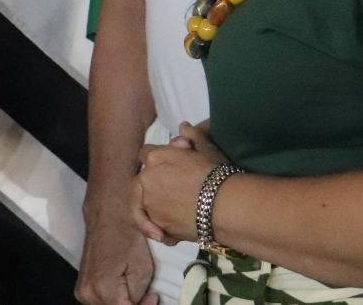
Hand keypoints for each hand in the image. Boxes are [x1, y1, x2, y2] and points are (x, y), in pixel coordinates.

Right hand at [75, 201, 156, 304]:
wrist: (107, 213)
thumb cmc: (127, 236)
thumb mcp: (143, 269)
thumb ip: (140, 296)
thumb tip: (140, 304)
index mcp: (103, 290)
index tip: (153, 298)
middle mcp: (87, 293)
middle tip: (148, 296)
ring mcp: (82, 291)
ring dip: (123, 303)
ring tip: (137, 290)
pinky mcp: (81, 287)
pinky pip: (101, 301)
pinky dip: (114, 299)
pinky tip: (124, 288)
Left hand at [132, 122, 227, 244]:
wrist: (223, 204)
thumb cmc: (216, 174)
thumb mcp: (205, 149)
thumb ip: (191, 136)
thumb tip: (182, 126)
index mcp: (156, 157)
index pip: (146, 154)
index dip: (156, 161)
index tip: (168, 169)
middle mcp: (146, 178)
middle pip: (139, 182)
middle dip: (150, 188)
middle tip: (167, 197)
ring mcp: (149, 202)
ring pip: (142, 205)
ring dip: (154, 210)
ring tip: (172, 219)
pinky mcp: (155, 223)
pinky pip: (150, 226)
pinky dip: (158, 230)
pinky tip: (172, 236)